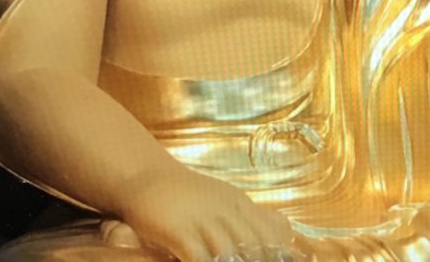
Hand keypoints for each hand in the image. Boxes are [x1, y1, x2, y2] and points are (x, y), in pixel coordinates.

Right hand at [113, 166, 302, 261]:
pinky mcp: (178, 229)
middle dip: (259, 261)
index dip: (278, 253)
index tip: (284, 261)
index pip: (270, 231)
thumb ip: (245, 217)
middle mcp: (225, 209)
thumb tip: (278, 232)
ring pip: (228, 254)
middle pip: (253, 245)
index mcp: (239, 203)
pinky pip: (197, 257)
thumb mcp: (222, 199)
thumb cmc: (184, 194)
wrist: (145, 176)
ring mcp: (202, 218)